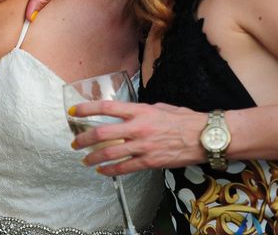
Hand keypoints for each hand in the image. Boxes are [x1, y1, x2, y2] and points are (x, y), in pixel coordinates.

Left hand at [70, 101, 206, 175]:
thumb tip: (131, 113)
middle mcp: (138, 128)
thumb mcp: (161, 107)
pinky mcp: (149, 162)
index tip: (74, 111)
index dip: (87, 109)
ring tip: (85, 160)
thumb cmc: (185, 119)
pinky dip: (110, 170)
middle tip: (75, 142)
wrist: (203, 136)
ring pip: (109, 154)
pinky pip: (124, 168)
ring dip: (93, 158)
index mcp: (140, 111)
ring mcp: (142, 146)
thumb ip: (143, 110)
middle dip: (84, 139)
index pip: (107, 107)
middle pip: (102, 133)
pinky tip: (103, 171)